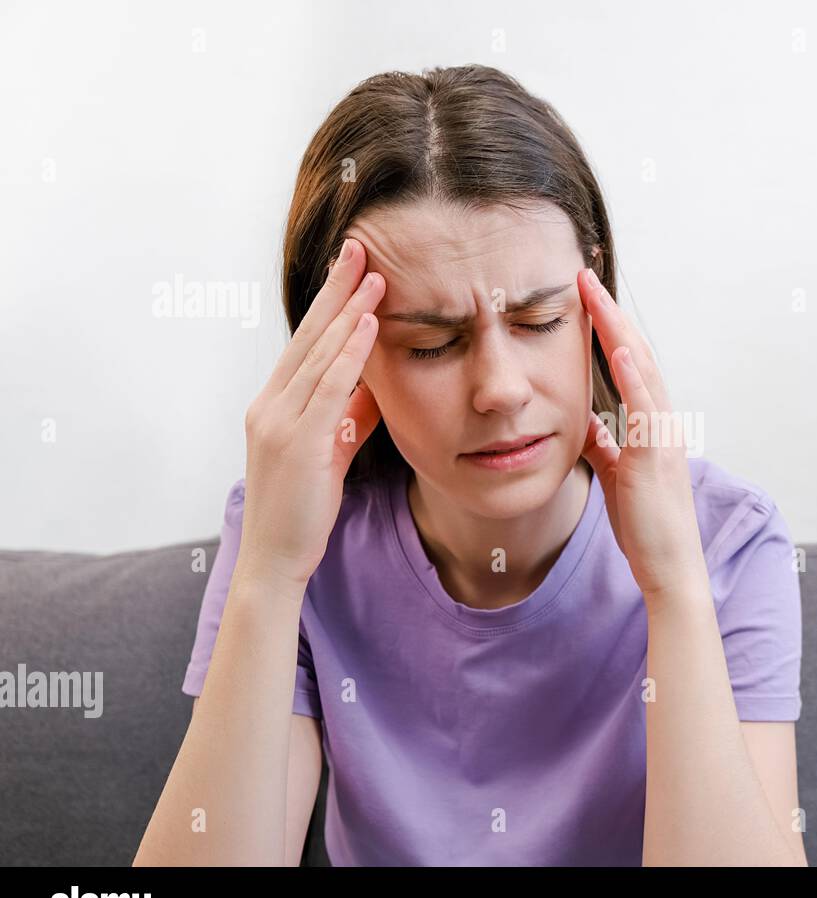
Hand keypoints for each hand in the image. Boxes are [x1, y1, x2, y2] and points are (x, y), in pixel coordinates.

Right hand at [239, 237, 384, 587]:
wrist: (276, 558)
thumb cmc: (303, 508)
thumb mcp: (330, 452)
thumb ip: (348, 417)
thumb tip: (375, 386)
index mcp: (274, 404)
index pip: (305, 343)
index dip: (329, 304)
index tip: (352, 269)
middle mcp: (269, 404)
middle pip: (308, 335)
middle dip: (336, 290)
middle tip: (360, 248)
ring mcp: (279, 421)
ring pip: (319, 354)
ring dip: (348, 311)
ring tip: (374, 275)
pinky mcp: (298, 443)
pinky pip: (328, 388)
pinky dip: (349, 353)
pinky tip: (368, 325)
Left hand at [577, 268, 706, 597]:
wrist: (668, 567)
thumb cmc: (645, 526)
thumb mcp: (617, 476)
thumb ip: (605, 446)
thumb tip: (587, 423)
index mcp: (650, 425)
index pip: (627, 364)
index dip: (606, 329)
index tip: (584, 297)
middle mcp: (662, 422)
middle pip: (635, 354)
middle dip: (610, 314)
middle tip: (584, 277)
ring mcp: (662, 436)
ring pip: (641, 370)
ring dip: (617, 330)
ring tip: (595, 295)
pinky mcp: (656, 456)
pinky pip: (645, 408)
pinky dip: (632, 375)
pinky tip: (616, 348)